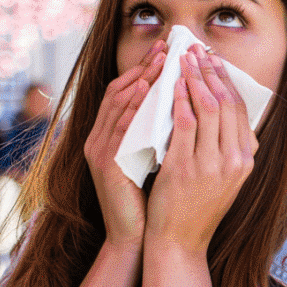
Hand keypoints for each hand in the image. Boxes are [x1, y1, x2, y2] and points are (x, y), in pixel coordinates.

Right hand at [84, 39, 165, 245]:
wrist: (139, 239)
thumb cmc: (153, 200)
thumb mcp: (159, 158)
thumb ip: (163, 132)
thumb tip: (187, 104)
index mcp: (111, 136)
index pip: (126, 92)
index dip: (144, 69)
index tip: (167, 49)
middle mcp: (99, 139)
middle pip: (118, 91)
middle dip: (143, 67)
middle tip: (165, 47)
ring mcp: (99, 152)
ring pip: (117, 107)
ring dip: (139, 81)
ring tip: (160, 63)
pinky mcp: (106, 167)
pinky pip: (120, 132)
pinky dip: (134, 111)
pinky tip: (148, 96)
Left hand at [146, 45, 257, 254]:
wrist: (180, 243)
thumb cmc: (197, 209)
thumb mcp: (226, 179)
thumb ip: (229, 148)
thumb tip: (227, 113)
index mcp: (245, 161)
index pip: (240, 110)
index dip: (226, 80)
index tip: (214, 60)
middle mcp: (233, 161)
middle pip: (226, 103)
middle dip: (210, 71)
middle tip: (196, 50)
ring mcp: (210, 165)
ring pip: (207, 108)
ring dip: (194, 78)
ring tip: (183, 59)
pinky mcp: (184, 168)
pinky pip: (183, 124)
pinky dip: (178, 100)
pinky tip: (170, 85)